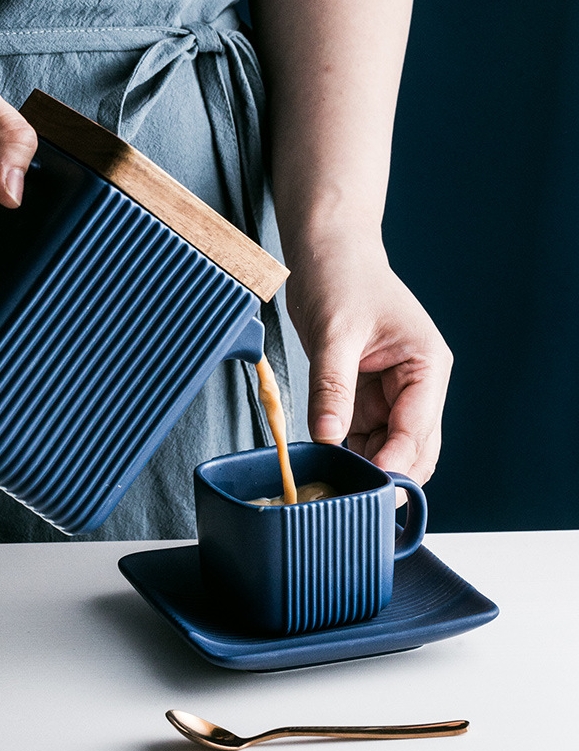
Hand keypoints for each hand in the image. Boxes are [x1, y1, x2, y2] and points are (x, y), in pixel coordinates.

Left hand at [286, 235, 452, 488]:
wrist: (327, 253)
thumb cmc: (342, 277)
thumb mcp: (335, 333)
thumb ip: (332, 387)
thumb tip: (328, 438)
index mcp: (427, 366)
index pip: (418, 431)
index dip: (393, 463)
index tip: (366, 486)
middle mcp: (416, 385)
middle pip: (412, 450)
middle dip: (385, 474)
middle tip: (349, 497)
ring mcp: (391, 394)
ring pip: (386, 449)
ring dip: (362, 467)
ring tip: (330, 482)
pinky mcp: (365, 396)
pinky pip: (360, 436)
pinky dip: (345, 452)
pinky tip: (324, 462)